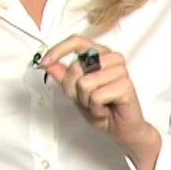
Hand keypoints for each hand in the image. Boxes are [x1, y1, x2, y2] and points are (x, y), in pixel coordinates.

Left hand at [40, 35, 160, 169]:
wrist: (120, 128)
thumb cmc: (101, 107)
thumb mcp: (75, 91)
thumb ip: (63, 76)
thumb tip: (48, 63)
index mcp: (100, 54)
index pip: (77, 41)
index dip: (59, 50)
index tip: (45, 62)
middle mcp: (111, 58)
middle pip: (76, 66)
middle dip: (74, 89)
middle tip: (86, 99)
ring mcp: (120, 70)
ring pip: (85, 83)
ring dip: (86, 101)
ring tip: (98, 104)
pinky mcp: (126, 85)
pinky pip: (96, 96)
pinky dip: (96, 109)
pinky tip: (106, 110)